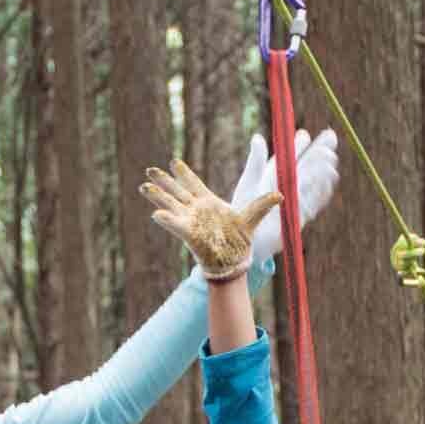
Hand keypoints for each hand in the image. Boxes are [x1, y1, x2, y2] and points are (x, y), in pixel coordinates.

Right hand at [143, 160, 280, 280]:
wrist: (235, 262)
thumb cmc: (240, 241)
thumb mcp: (251, 218)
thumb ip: (262, 205)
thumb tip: (281, 195)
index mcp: (209, 202)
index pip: (193, 184)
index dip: (183, 173)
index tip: (173, 161)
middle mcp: (196, 210)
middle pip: (176, 191)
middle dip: (163, 180)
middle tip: (149, 169)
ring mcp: (191, 221)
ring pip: (171, 205)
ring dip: (157, 196)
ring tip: (143, 186)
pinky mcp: (189, 234)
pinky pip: (175, 225)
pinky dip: (166, 219)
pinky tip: (156, 214)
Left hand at [231, 129, 339, 265]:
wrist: (245, 237)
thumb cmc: (244, 208)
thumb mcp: (250, 181)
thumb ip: (256, 161)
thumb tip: (257, 138)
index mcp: (278, 173)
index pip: (293, 154)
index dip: (301, 143)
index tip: (305, 134)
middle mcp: (290, 185)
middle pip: (310, 164)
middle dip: (321, 150)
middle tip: (330, 138)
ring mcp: (297, 199)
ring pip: (316, 181)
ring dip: (324, 169)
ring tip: (331, 158)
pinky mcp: (301, 215)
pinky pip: (315, 201)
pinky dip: (322, 190)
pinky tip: (329, 179)